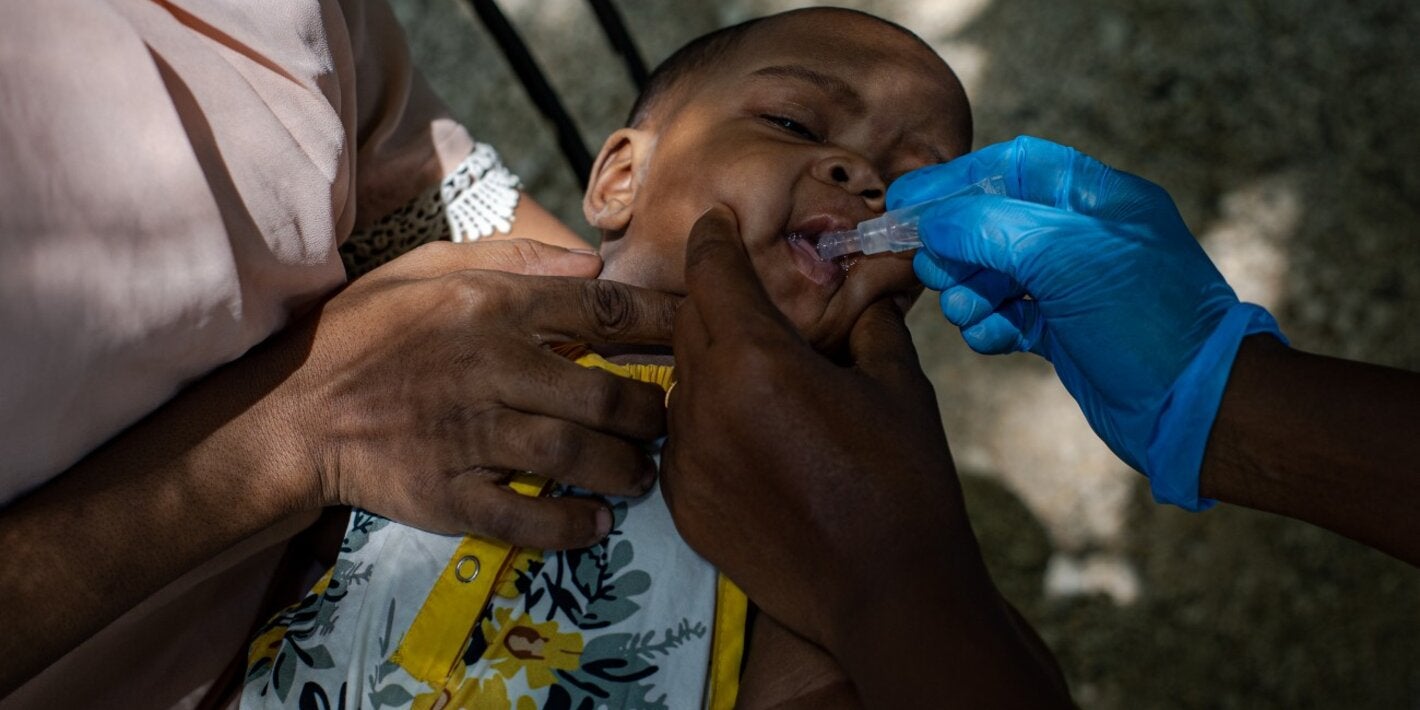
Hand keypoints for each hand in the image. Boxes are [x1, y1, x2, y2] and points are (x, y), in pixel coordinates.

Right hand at [278, 239, 679, 547]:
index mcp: (488, 307)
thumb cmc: (363, 331)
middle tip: (665, 421)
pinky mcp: (447, 494)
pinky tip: (595, 524)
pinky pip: (524, 517)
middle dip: (651, 412)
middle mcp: (487, 368)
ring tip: (643, 474)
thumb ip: (512, 260)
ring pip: (573, 457)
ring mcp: (467, 436)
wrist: (290, 412)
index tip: (699, 331)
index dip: (661, 320)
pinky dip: (568, 526)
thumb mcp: (427, 267)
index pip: (599, 308)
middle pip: (601, 395)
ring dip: (624, 469)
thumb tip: (590, 262)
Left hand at [660, 208, 1067, 705]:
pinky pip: (684, 440)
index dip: (713, 238)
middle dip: (716, 302)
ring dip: (712, 365)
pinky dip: (709, 423)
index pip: (714, 273)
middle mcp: (704, 403)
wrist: (887, 594)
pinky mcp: (684, 505)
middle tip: (748, 296)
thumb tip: (862, 296)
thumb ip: (870, 326)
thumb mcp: (899, 387)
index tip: (715, 220)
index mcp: (755, 360)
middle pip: (690, 324)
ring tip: (758, 375)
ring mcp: (686, 459)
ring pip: (683, 384)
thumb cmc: (903, 483)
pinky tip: (752, 435)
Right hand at [893, 135, 1283, 509]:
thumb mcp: (1064, 256)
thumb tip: (933, 222)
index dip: (955, 179)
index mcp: (1096, 198)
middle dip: (956, 246)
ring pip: (993, 273)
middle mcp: (1083, 236)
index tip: (907, 202)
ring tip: (967, 312)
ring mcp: (1074, 285)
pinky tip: (992, 338)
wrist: (1194, 407)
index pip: (1011, 166)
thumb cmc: (1145, 320)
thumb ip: (990, 227)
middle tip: (931, 271)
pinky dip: (990, 326)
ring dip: (968, 291)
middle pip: (992, 220)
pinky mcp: (1065, 331)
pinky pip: (1007, 316)